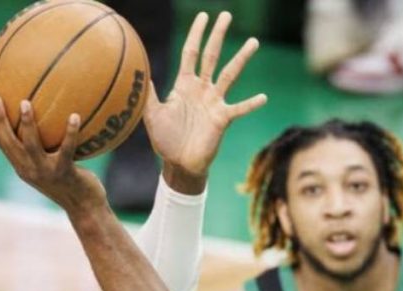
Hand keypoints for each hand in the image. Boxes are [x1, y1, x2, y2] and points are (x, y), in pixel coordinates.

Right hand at [0, 97, 105, 213]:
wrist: (85, 208)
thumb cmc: (71, 184)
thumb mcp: (52, 168)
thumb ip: (44, 151)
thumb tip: (47, 121)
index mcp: (23, 168)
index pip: (2, 144)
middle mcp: (30, 170)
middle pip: (9, 143)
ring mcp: (46, 172)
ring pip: (31, 145)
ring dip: (28, 123)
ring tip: (25, 103)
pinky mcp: (65, 172)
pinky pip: (67, 148)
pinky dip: (70, 132)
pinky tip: (74, 116)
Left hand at [144, 12, 267, 187]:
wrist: (179, 164)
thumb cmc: (165, 140)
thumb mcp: (151, 114)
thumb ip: (148, 92)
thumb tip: (138, 70)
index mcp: (184, 85)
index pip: (191, 52)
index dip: (196, 34)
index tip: (203, 16)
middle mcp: (201, 89)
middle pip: (211, 55)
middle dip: (218, 35)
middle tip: (226, 15)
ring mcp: (214, 102)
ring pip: (229, 74)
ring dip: (241, 58)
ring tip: (253, 42)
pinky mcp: (222, 118)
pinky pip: (239, 109)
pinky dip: (250, 104)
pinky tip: (263, 97)